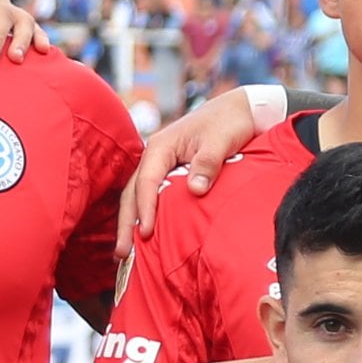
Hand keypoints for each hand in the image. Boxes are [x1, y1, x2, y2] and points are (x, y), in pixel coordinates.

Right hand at [119, 87, 275, 247]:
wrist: (239, 109)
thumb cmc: (229, 122)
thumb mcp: (221, 141)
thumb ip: (207, 164)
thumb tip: (195, 190)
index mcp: (161, 146)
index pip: (146, 182)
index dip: (145, 209)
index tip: (146, 233)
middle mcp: (154, 155)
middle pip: (132, 192)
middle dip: (126, 223)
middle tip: (121, 253)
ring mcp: (159, 163)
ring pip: (137, 195)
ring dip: (131, 222)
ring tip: (124, 252)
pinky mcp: (169, 170)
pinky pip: (150, 194)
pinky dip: (144, 214)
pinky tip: (144, 234)